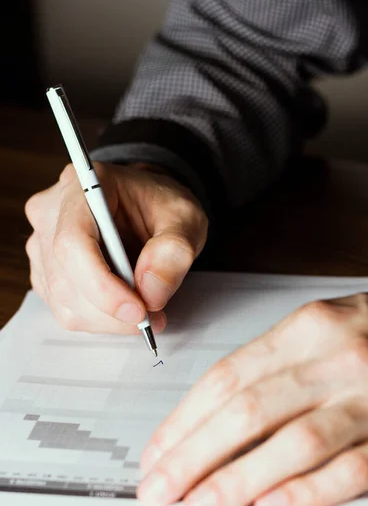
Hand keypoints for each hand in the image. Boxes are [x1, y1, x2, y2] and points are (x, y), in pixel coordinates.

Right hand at [25, 162, 207, 333]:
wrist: (148, 207)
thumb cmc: (160, 206)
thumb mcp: (185, 218)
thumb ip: (174, 250)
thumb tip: (151, 293)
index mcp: (83, 186)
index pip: (73, 242)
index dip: (102, 285)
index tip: (138, 310)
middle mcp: (51, 213)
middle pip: (67, 279)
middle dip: (114, 310)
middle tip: (154, 315)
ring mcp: (43, 244)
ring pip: (65, 302)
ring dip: (109, 319)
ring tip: (145, 311)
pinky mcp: (46, 272)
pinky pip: (66, 309)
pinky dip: (100, 319)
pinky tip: (124, 306)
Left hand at [137, 292, 367, 505]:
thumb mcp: (319, 328)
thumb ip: (270, 366)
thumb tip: (209, 416)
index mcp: (308, 328)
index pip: (228, 377)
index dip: (185, 419)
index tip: (158, 451)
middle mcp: (338, 360)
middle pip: (250, 411)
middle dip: (195, 455)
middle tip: (161, 487)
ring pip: (295, 443)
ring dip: (240, 479)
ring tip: (201, 505)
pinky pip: (351, 468)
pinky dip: (310, 491)